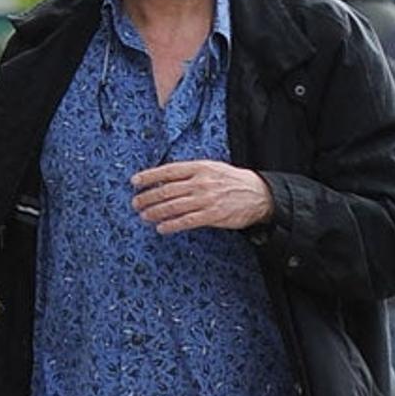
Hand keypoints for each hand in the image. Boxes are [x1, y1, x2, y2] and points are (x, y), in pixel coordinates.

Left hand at [130, 160, 273, 234]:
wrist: (260, 194)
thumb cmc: (231, 181)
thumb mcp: (211, 168)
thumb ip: (189, 173)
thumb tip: (163, 179)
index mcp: (199, 168)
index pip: (168, 171)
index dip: (149, 176)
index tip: (134, 182)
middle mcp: (201, 182)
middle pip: (167, 190)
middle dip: (148, 197)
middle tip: (135, 203)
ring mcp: (206, 199)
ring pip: (173, 206)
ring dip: (155, 212)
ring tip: (144, 216)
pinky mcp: (212, 215)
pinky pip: (187, 221)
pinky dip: (171, 225)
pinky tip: (161, 228)